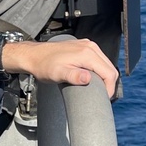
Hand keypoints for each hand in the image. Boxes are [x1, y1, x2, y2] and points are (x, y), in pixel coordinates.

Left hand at [3, 37, 118, 98]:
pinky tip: (92, 79)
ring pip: (106, 64)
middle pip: (110, 68)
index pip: (109, 73)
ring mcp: (88, 45)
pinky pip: (99, 60)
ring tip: (97, 90)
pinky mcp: (84, 47)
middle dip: (109, 84)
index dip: (109, 89)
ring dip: (105, 77)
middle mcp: (90, 47)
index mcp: (87, 53)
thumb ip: (73, 76)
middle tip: (101, 97)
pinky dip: (99, 71)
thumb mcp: (58, 74)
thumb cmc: (44, 66)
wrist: (34, 55)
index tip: (104, 99)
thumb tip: (88, 79)